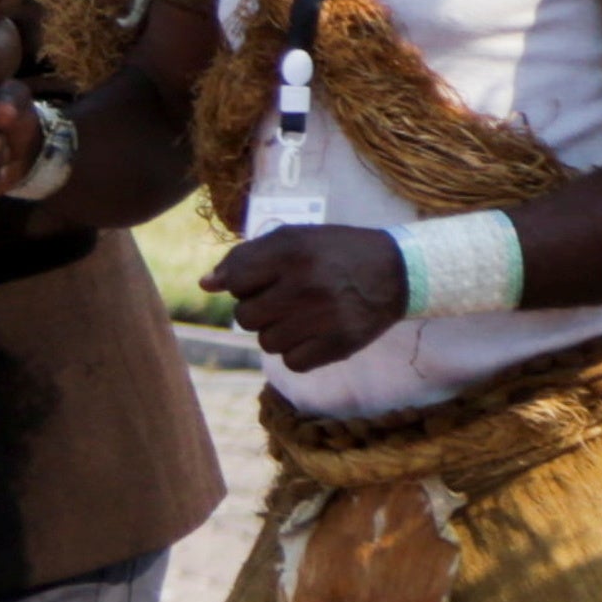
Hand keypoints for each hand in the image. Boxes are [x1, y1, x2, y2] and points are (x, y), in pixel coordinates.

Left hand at [207, 222, 408, 370]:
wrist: (396, 270)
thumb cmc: (333, 252)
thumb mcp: (293, 239)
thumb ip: (245, 257)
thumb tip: (205, 285)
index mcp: (291, 250)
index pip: (235, 281)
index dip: (242, 284)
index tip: (262, 281)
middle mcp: (306, 283)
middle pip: (245, 318)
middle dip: (257, 311)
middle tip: (283, 300)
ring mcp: (324, 316)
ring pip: (266, 343)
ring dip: (277, 332)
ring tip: (300, 316)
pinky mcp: (339, 344)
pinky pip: (292, 362)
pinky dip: (297, 352)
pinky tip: (313, 333)